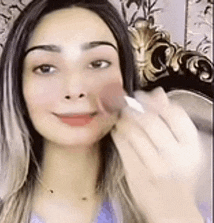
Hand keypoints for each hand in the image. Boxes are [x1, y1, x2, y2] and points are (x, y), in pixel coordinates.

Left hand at [111, 87, 204, 222]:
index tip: (143, 96)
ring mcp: (154, 166)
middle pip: (149, 120)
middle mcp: (175, 156)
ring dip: (123, 119)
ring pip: (133, 131)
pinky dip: (117, 133)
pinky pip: (122, 145)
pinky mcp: (136, 174)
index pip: (174, 113)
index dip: (154, 101)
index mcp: (191, 147)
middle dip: (134, 107)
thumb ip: (171, 120)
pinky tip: (118, 130)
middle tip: (128, 104)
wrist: (171, 208)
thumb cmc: (178, 175)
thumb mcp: (183, 148)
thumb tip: (158, 93)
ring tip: (122, 116)